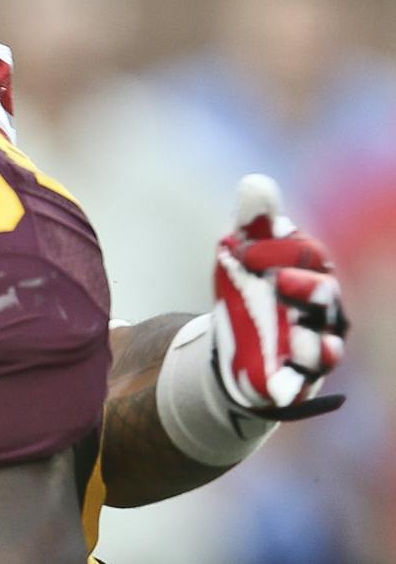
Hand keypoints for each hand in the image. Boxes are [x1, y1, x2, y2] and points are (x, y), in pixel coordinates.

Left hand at [212, 175, 346, 422]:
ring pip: (324, 341)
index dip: (278, 251)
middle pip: (324, 297)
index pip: (306, 257)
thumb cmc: (249, 296)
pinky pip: (305, 380)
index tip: (242, 250)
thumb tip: (255, 182)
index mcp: (309, 274)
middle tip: (280, 282)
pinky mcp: (297, 376)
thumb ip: (252, 225)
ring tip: (293, 332)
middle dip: (307, 289)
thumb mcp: (242, 260)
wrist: (238, 349)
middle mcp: (320, 310)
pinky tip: (286, 382)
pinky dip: (298, 380)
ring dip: (309, 337)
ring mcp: (312, 343)